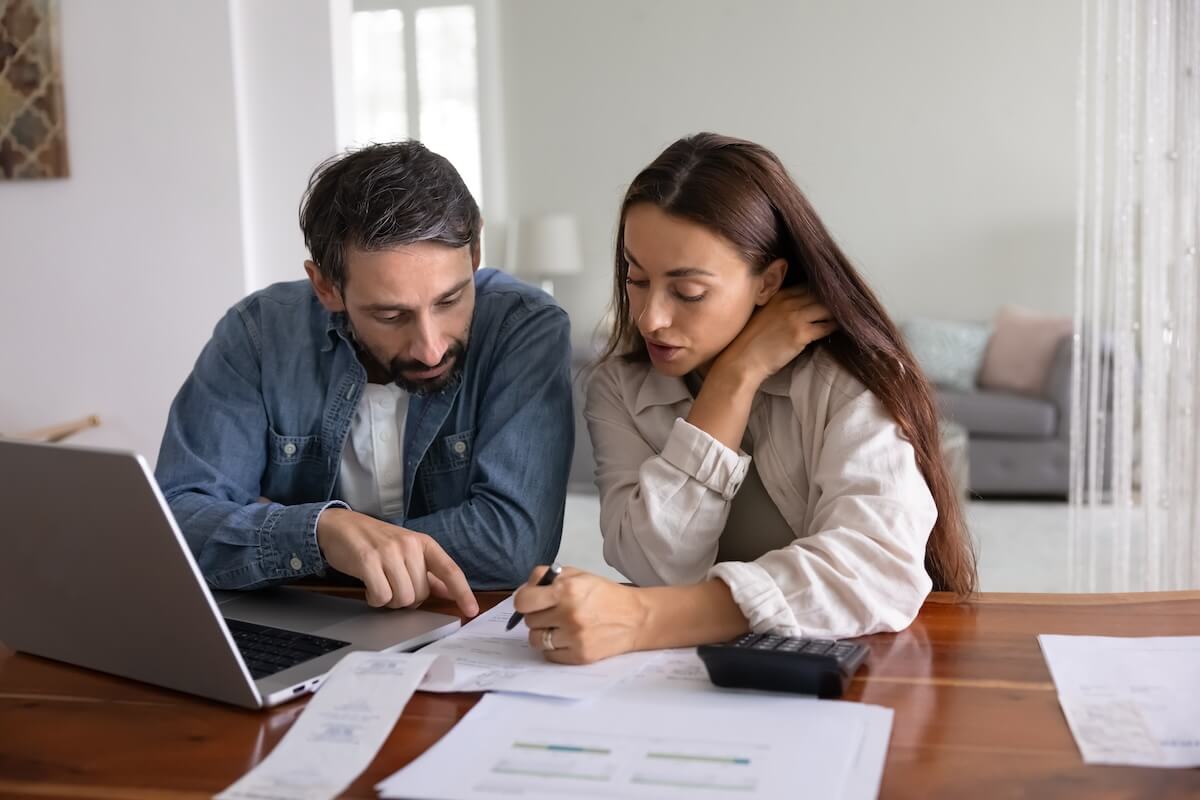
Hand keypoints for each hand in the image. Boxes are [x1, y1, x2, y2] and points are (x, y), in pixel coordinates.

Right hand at [316, 508, 477, 615]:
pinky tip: (369, 588)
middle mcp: (409, 545)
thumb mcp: (407, 552)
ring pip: (403, 598)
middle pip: (421, 593)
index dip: (462, 592)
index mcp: (424, 543)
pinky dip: (375, 600)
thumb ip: (429, 573)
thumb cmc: (376, 542)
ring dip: (390, 601)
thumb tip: (451, 592)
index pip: (450, 570)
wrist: (341, 526)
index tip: (472, 610)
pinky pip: (382, 597)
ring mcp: (389, 552)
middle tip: (393, 586)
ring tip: (381, 585)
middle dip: (407, 599)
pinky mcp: (368, 561)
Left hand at [512, 566, 648, 664]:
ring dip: (544, 633)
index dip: (525, 601)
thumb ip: (548, 578)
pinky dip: (554, 648)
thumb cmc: (605, 594)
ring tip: (559, 627)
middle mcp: (569, 614)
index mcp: (567, 590)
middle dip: (538, 616)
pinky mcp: (579, 656)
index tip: (531, 601)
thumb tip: (525, 590)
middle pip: (530, 621)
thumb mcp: (578, 575)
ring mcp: (574, 637)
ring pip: (536, 640)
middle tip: (553, 612)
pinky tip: (568, 638)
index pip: (523, 601)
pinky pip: (549, 655)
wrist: (636, 618)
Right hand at [712, 287, 837, 384]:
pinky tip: (841, 329)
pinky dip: (835, 327)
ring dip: (838, 312)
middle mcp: (788, 301)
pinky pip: (826, 326)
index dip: (823, 291)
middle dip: (835, 299)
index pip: (808, 285)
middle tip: (849, 304)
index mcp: (778, 295)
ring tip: (849, 316)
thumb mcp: (764, 314)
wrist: (741, 361)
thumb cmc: (750, 342)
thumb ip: (781, 306)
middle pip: (821, 294)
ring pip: (827, 308)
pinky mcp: (801, 334)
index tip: (833, 296)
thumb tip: (802, 306)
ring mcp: (795, 317)